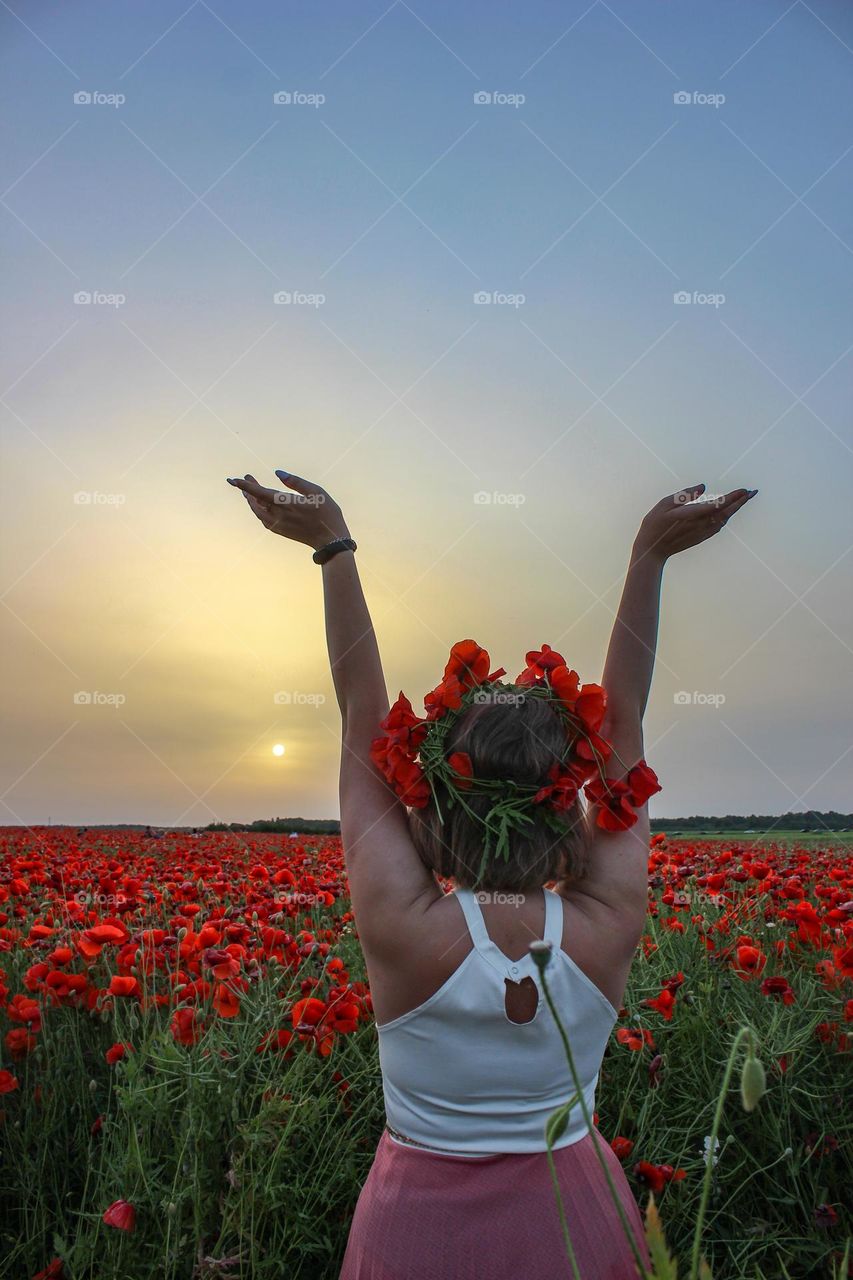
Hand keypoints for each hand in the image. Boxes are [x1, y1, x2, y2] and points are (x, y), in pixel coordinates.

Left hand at [227, 470, 349, 550]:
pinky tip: (260, 505)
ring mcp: (278, 525)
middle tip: (246, 478)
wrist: (330, 541)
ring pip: (257, 512)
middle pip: (255, 502)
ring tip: (249, 490)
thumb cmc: (327, 514)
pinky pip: (263, 519)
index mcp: (286, 504)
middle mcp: (278, 515)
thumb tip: (277, 473)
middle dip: (248, 490)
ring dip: (252, 500)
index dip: (245, 486)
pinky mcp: (280, 531)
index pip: (260, 493)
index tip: (233, 480)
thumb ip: (296, 482)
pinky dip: (258, 510)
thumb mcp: (316, 492)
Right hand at [634, 483, 756, 562]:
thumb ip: (684, 495)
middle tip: (753, 491)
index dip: (732, 498)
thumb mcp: (663, 505)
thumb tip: (703, 487)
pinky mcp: (701, 537)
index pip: (717, 505)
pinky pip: (718, 526)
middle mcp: (699, 525)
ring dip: (735, 509)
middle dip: (740, 501)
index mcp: (690, 515)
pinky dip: (727, 517)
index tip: (744, 490)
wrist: (652, 551)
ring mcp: (701, 533)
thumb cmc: (654, 525)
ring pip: (724, 519)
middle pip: (725, 512)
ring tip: (745, 498)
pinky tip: (729, 512)